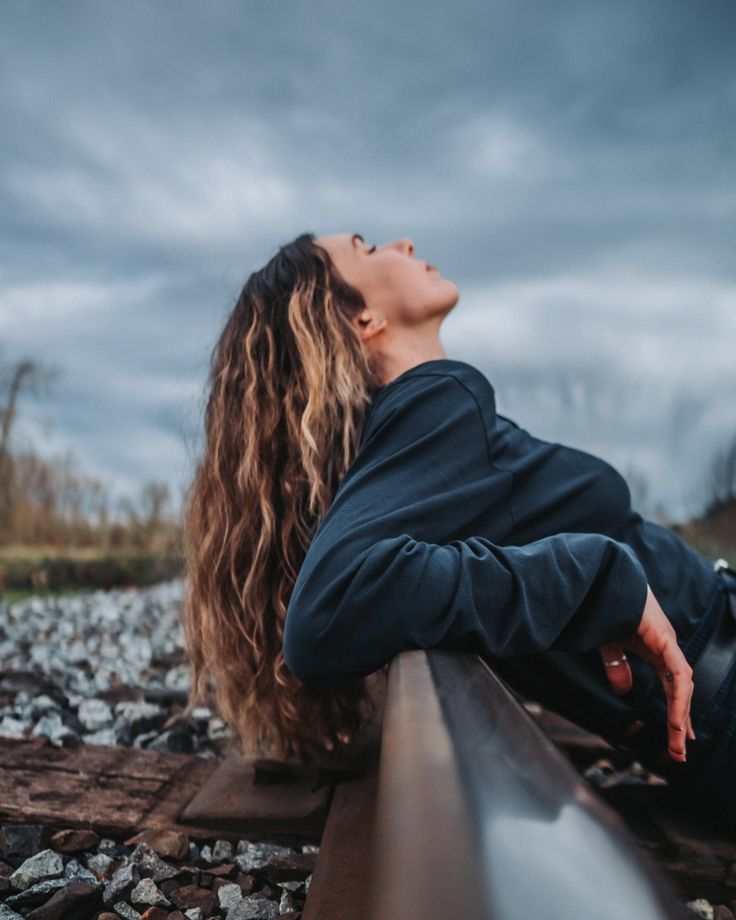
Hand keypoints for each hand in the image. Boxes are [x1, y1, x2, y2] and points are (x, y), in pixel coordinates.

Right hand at [597, 584, 694, 762]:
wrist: (599, 578)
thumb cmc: (602, 605)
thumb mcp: (608, 645)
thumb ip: (617, 667)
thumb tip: (624, 692)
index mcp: (653, 646)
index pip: (671, 683)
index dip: (675, 709)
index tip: (677, 736)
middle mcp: (665, 646)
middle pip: (680, 689)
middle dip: (680, 721)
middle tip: (679, 752)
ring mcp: (667, 641)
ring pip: (683, 684)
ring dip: (681, 716)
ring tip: (677, 744)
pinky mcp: (663, 638)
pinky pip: (678, 673)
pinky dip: (679, 697)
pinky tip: (675, 718)